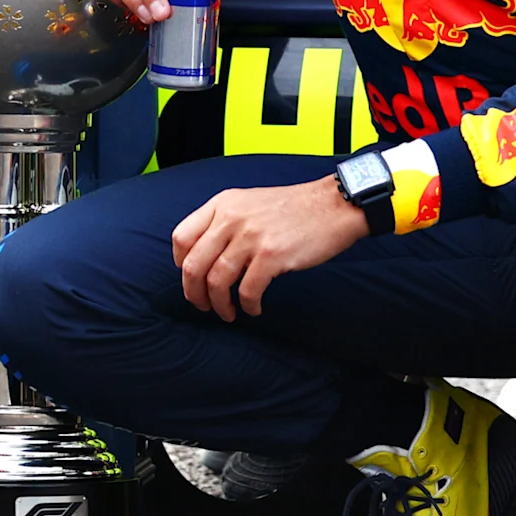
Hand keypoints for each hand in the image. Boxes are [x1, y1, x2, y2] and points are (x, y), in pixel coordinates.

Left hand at [172, 176, 364, 319]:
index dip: (181, 265)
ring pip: (216, 282)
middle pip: (193, 265)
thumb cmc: (293, 208)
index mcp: (222, 204)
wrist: (334, 205)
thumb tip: (204, 256)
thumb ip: (224, 221)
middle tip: (204, 306)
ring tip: (229, 313)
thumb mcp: (248, 202)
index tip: (192, 279)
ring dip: (219, 305)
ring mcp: (251, 237)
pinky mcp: (272, 255)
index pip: (181, 237)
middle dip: (194, 294)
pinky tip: (254, 308)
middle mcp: (231, 218)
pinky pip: (247, 291)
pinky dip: (248, 306)